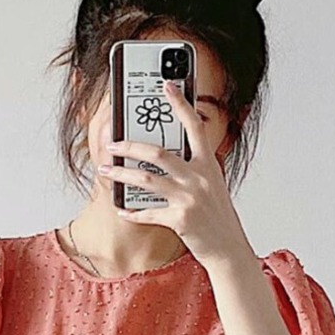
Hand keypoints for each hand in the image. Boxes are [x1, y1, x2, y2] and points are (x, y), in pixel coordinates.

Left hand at [99, 79, 254, 269]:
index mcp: (209, 165)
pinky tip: (121, 208)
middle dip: (130, 146)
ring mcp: (189, 199)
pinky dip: (131, 211)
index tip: (166, 85)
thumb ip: (195, 167)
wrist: (229, 249)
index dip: (181, 104)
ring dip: (121, 174)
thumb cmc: (218, 216)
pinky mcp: (180, 221)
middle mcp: (199, 178)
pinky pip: (148, 213)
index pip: (194, 127)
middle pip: (158, 153)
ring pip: (146, 180)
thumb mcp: (213, 184)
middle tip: (112, 143)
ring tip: (105, 170)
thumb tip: (168, 152)